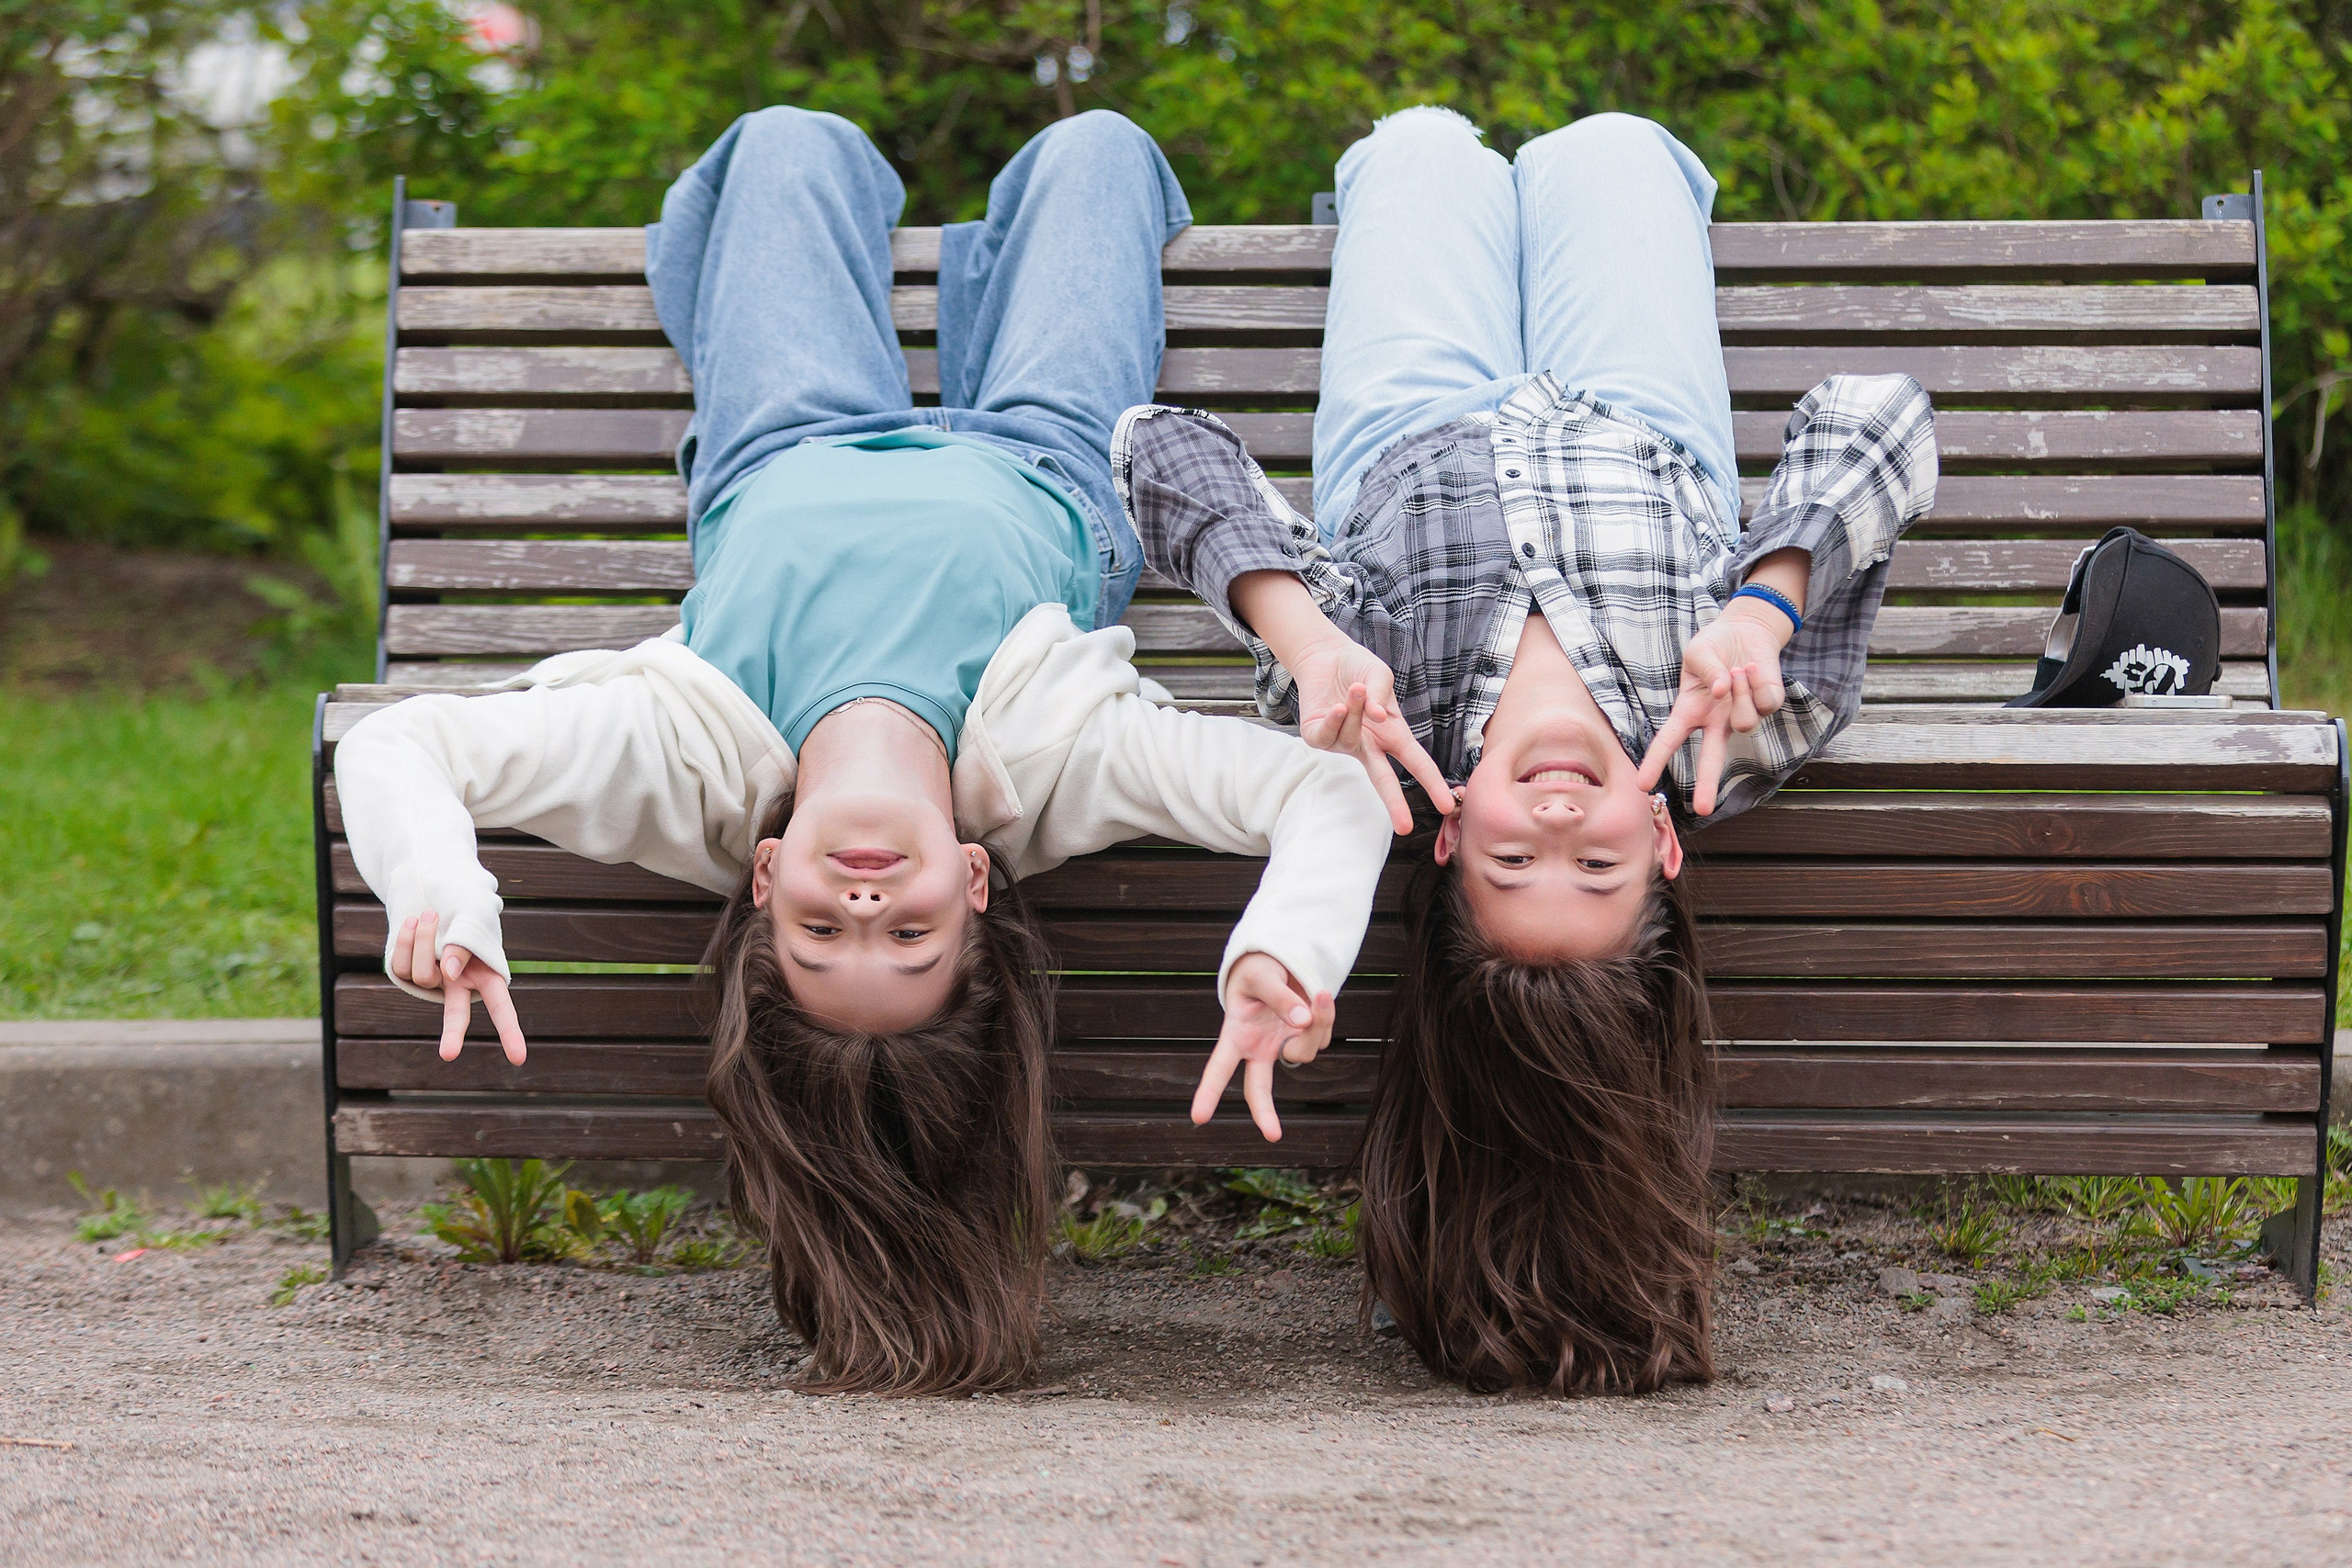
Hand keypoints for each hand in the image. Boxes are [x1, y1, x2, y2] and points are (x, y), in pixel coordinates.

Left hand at [396, 910, 527, 1064]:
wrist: (434, 896)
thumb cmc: (465, 909)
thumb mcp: (474, 919)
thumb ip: (465, 946)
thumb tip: (446, 973)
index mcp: (487, 976)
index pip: (501, 1007)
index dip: (510, 1032)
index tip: (518, 1059)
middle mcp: (459, 985)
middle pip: (457, 1014)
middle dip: (452, 1033)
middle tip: (448, 1055)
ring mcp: (432, 982)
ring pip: (424, 974)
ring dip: (425, 939)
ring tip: (429, 914)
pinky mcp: (405, 974)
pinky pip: (401, 964)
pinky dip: (406, 938)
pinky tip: (412, 922)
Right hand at [1191, 952, 1335, 1141]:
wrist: (1279, 961)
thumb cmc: (1257, 971)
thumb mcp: (1261, 976)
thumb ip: (1279, 998)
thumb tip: (1303, 1020)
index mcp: (1236, 1036)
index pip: (1219, 1068)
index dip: (1208, 1092)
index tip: (1198, 1117)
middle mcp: (1258, 1048)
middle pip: (1258, 1088)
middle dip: (1264, 1112)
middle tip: (1273, 1135)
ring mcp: (1283, 1046)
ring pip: (1304, 1051)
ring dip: (1317, 1025)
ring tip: (1317, 993)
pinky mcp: (1306, 1039)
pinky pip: (1322, 1036)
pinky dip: (1326, 1016)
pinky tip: (1319, 996)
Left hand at [1288, 636, 1452, 832]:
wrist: (1324, 656)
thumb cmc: (1357, 669)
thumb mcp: (1379, 676)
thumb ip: (1381, 696)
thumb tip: (1377, 718)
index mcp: (1391, 734)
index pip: (1416, 762)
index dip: (1432, 784)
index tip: (1447, 806)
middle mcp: (1367, 744)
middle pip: (1383, 779)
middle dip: (1394, 803)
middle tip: (1405, 827)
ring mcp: (1342, 743)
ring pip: (1352, 740)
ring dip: (1357, 712)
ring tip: (1358, 689)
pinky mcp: (1317, 737)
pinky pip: (1327, 737)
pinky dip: (1335, 720)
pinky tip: (1338, 705)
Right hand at [1635, 605, 1790, 815]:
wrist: (1746, 631)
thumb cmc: (1714, 646)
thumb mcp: (1698, 653)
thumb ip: (1706, 671)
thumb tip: (1721, 693)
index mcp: (1691, 711)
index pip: (1670, 740)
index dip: (1655, 761)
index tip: (1642, 785)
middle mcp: (1717, 721)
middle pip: (1711, 759)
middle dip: (1708, 784)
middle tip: (1703, 809)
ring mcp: (1743, 715)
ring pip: (1745, 722)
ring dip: (1740, 691)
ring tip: (1736, 670)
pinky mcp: (1768, 706)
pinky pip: (1765, 703)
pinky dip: (1758, 680)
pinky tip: (1752, 668)